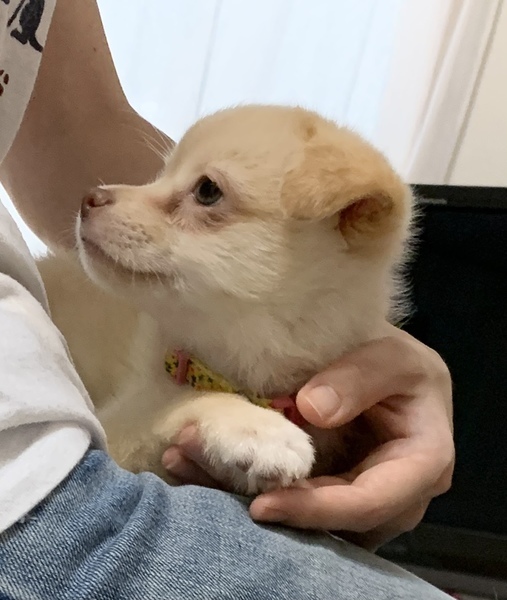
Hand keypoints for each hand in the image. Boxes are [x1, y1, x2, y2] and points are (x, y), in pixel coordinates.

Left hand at [250, 326, 453, 548]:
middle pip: (353, 523)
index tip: (263, 506)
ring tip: (249, 495)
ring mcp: (383, 501)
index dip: (318, 509)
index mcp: (428, 461)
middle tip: (247, 503)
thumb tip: (312, 409)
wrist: (394, 371)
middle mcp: (410, 495)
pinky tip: (262, 489)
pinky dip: (296, 504)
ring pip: (339, 527)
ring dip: (295, 517)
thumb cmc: (401, 363)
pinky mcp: (356, 497)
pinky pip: (328, 514)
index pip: (371, 501)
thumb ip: (357, 377)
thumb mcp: (390, 355)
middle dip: (301, 518)